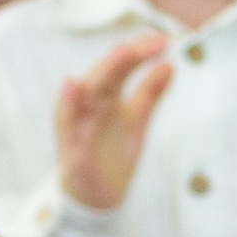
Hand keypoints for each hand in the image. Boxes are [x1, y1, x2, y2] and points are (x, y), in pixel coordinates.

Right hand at [54, 29, 172, 211]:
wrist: (97, 195)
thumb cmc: (112, 152)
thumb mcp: (137, 121)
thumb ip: (149, 93)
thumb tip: (169, 64)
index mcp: (105, 96)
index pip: (120, 68)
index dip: (139, 53)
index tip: (163, 41)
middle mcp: (89, 106)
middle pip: (103, 77)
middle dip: (121, 59)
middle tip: (142, 44)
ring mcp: (77, 126)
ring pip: (83, 95)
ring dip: (98, 74)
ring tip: (118, 53)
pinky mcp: (72, 151)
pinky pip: (67, 127)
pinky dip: (68, 107)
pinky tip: (72, 86)